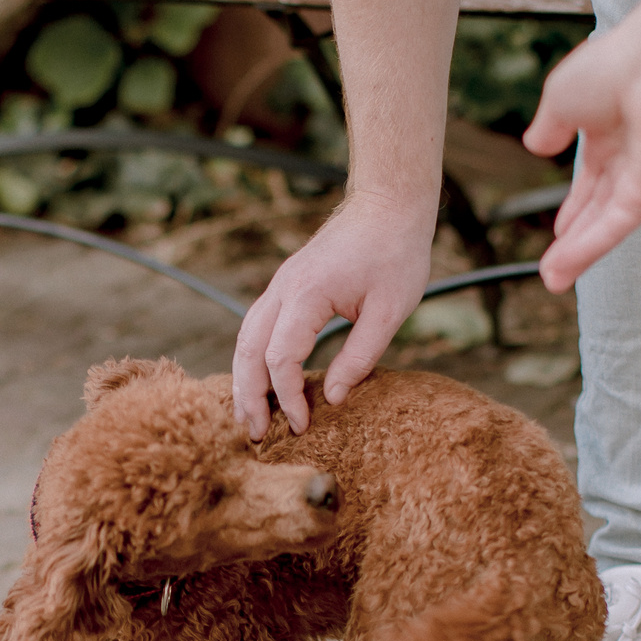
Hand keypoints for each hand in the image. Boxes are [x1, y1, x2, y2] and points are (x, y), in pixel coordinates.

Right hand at [232, 195, 433, 437]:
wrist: (388, 205)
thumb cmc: (396, 253)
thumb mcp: (390, 311)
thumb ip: (359, 356)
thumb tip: (331, 398)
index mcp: (307, 294)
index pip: (280, 358)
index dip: (288, 397)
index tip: (303, 425)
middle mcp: (284, 289)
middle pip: (248, 350)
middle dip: (249, 396)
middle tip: (256, 435)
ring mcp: (281, 285)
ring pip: (245, 338)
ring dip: (244, 379)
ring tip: (248, 417)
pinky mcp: (287, 285)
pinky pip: (257, 327)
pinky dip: (252, 358)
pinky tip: (259, 382)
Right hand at [522, 0, 640, 291]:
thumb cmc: (614, 65)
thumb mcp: (562, 97)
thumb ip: (548, 126)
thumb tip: (535, 146)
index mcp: (611, 128)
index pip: (592, 179)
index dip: (574, 208)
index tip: (559, 233)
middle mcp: (632, 155)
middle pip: (599, 208)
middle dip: (575, 240)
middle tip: (553, 273)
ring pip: (606, 223)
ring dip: (578, 254)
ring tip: (552, 282)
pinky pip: (615, 225)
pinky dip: (589, 246)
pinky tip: (563, 266)